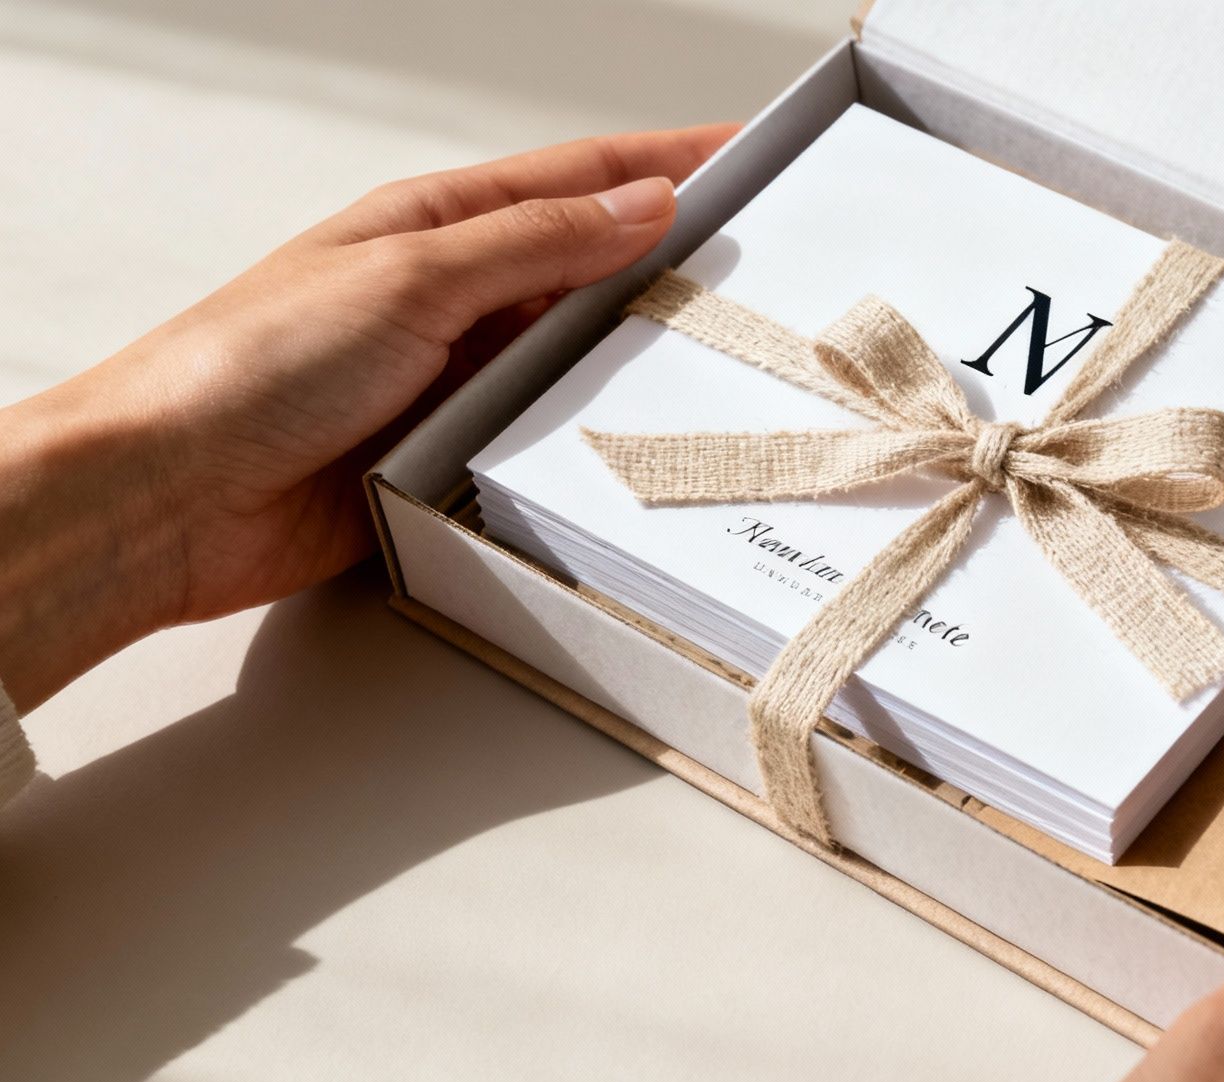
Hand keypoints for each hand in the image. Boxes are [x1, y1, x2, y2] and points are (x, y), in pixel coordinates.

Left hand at [0, 125, 733, 708]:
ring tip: (724, 356)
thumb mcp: (410, 278)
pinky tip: (640, 439)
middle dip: (673, 260)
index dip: (665, 160)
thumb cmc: (248, 368)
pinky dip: (594, 437)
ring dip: (639, 357)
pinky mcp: (451, 459)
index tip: (746, 153)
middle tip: (766, 265)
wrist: (169, 498)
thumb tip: (642, 203)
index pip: (578, 178)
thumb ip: (534, 243)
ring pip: (577, 358)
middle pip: (589, 267)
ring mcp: (453, 380)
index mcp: (435, 225)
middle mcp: (451, 298)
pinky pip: (547, 441)